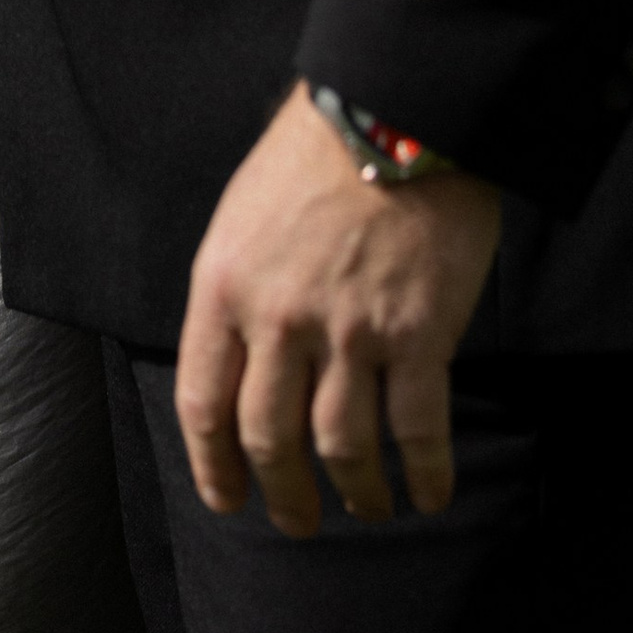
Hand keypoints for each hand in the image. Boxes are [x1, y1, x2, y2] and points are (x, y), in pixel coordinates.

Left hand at [176, 80, 501, 536]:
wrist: (393, 111)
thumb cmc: (312, 157)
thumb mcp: (241, 218)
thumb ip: (236, 292)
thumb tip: (241, 363)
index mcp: (223, 288)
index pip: (203, 404)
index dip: (214, 467)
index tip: (229, 498)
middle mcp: (278, 320)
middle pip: (269, 439)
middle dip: (282, 495)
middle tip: (297, 521)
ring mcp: (350, 332)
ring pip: (342, 447)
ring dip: (355, 492)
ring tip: (366, 507)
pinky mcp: (418, 335)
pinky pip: (418, 430)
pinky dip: (424, 474)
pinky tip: (429, 494)